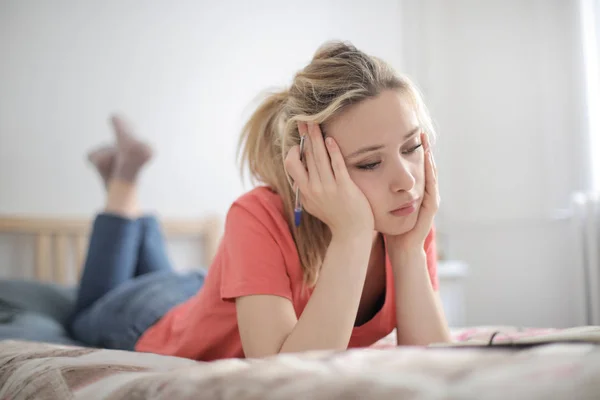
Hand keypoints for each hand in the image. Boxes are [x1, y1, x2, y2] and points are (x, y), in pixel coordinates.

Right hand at [284, 122, 373, 236]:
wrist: (351, 233)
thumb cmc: (335, 218)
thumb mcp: (313, 206)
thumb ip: (304, 191)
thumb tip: (297, 179)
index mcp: (304, 191)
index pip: (292, 165)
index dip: (294, 151)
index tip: (301, 141)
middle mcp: (313, 188)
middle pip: (305, 156)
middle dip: (304, 135)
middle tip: (304, 118)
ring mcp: (329, 188)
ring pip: (318, 157)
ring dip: (316, 137)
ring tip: (315, 122)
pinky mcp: (344, 187)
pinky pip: (336, 165)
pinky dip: (333, 151)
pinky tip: (331, 139)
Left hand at [386, 133, 438, 252]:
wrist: (400, 248)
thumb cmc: (390, 224)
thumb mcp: (382, 200)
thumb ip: (375, 186)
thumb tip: (356, 170)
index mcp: (412, 190)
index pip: (413, 165)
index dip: (411, 150)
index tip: (408, 133)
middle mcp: (424, 192)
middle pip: (425, 166)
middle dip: (424, 149)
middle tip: (422, 131)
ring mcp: (429, 200)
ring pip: (431, 174)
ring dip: (430, 158)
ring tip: (427, 142)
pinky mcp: (430, 209)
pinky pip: (432, 188)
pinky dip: (431, 175)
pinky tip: (429, 164)